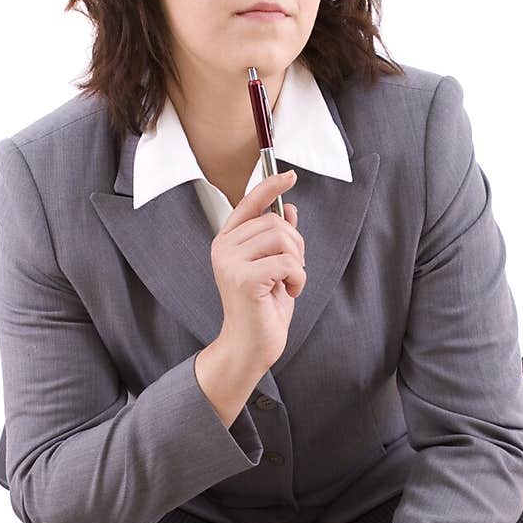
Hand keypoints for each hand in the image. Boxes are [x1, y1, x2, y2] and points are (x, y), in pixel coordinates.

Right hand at [211, 169, 305, 373]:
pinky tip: (289, 292)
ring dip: (297, 262)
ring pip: (282, 239)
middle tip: (293, 270)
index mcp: (228, 241)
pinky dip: (298, 278)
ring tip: (289, 282)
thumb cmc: (262, 309)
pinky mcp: (243, 278)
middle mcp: (224, 247)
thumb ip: (277, 240)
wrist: (249, 346)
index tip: (290, 175)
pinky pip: (287, 262)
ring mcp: (230, 262)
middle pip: (274, 222)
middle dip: (295, 244)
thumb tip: (289, 210)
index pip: (249, 203)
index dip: (270, 186)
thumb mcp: (274, 268)